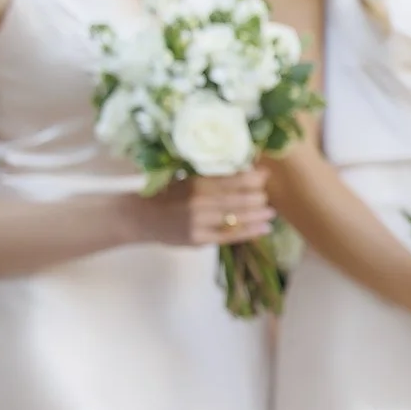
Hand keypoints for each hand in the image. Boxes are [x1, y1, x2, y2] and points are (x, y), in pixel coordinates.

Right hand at [147, 166, 274, 246]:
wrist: (139, 217)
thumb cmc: (164, 193)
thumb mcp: (184, 178)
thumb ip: (209, 176)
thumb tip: (242, 170)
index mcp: (195, 183)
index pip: (230, 180)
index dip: (252, 178)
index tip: (266, 174)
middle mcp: (199, 202)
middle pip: (237, 199)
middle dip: (258, 197)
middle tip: (269, 194)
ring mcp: (199, 222)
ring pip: (236, 218)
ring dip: (258, 214)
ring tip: (271, 212)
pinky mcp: (198, 239)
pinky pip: (229, 236)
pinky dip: (249, 232)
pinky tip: (264, 228)